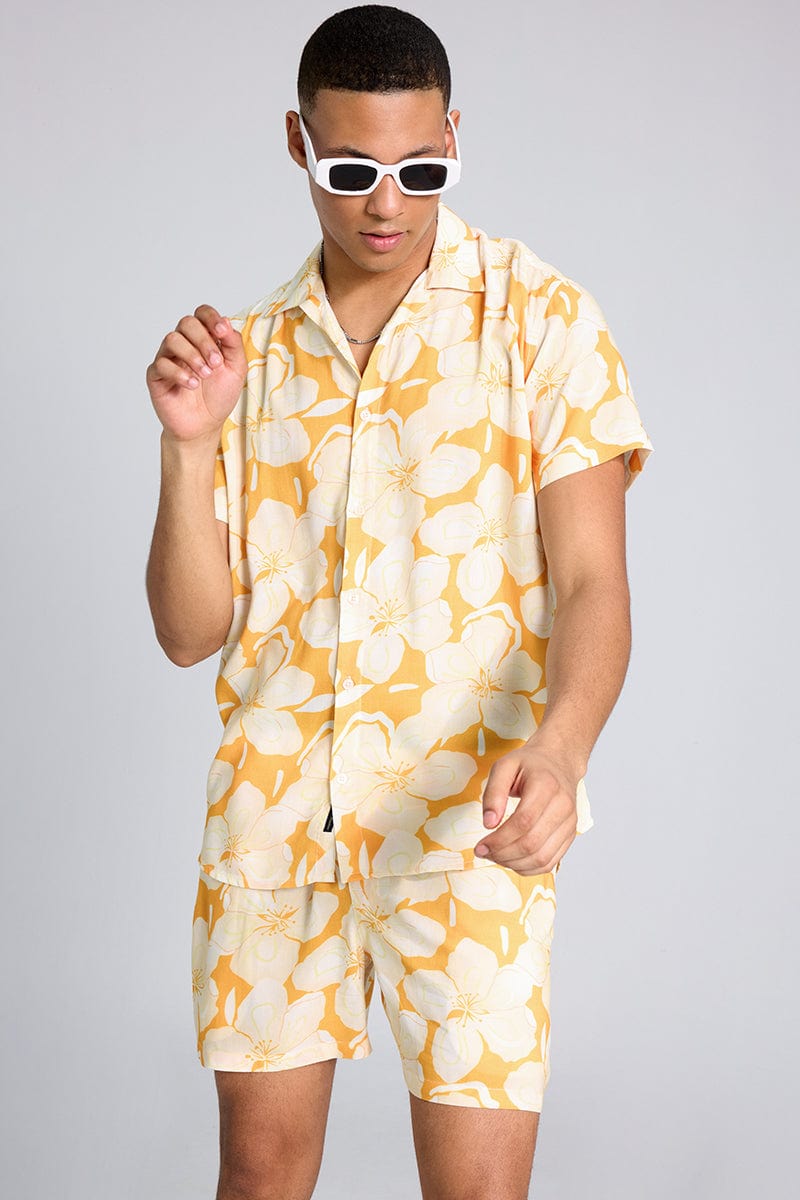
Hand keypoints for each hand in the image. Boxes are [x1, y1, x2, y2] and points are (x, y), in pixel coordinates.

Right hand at [145, 304, 247, 443]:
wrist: (205, 425)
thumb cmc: (219, 396)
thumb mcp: (236, 369)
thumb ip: (233, 344)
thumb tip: (226, 321)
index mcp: (203, 339)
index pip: (201, 313)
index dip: (211, 317)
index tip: (222, 331)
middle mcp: (184, 344)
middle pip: (187, 323)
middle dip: (204, 340)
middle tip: (216, 363)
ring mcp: (168, 358)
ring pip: (172, 339)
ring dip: (192, 356)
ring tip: (205, 375)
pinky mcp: (156, 375)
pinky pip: (161, 364)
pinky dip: (179, 373)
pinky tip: (191, 385)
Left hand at [474, 741, 579, 874]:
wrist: (558, 762)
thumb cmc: (529, 764)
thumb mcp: (504, 766)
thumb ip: (493, 793)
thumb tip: (489, 824)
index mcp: (546, 785)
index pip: (523, 821)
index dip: (499, 839)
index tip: (480, 846)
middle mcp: (563, 806)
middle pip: (532, 843)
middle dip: (503, 854)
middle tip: (484, 852)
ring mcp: (570, 823)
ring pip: (542, 858)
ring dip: (514, 864)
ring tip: (496, 856)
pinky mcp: (570, 835)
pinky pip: (550, 862)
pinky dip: (528, 868)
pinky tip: (512, 860)